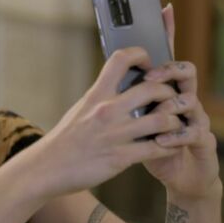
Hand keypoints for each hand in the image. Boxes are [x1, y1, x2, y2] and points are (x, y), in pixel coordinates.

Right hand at [31, 46, 185, 196]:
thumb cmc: (65, 139)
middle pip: (153, 89)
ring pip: (162, 120)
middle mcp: (107, 110)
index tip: (149, 64)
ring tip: (176, 124)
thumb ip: (102, 97)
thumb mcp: (81, 109)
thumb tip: (120, 85)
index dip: (141, 55)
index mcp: (97, 94)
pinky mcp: (121, 158)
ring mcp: (115, 134)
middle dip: (169, 93)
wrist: (47, 168)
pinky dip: (171, 146)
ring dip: (175, 121)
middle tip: (173, 99)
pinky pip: (157, 149)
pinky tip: (172, 146)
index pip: (121, 59)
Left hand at [142, 4, 220, 199]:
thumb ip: (128, 101)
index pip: (168, 57)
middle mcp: (186, 100)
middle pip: (185, 72)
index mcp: (168, 92)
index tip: (163, 9)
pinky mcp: (204, 142)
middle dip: (169, 71)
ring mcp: (198, 119)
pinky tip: (162, 141)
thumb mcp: (137, 124)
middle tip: (151, 78)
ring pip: (191, 100)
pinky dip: (176, 136)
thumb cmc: (156, 149)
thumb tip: (108, 76)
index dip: (168, 33)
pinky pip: (194, 133)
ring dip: (172, 105)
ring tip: (158, 113)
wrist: (182, 180)